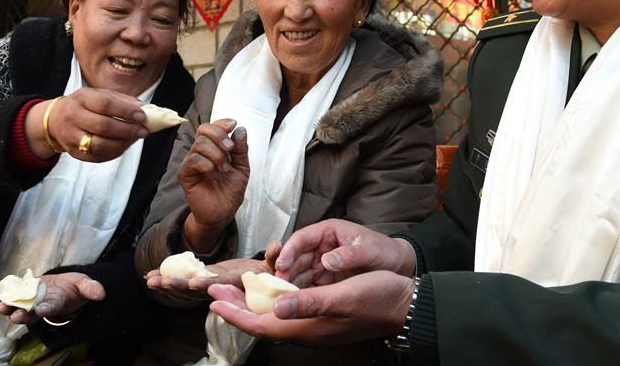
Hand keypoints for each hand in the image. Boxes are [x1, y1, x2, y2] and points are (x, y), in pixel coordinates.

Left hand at [0, 272, 104, 324]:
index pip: (51, 308)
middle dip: (21, 314)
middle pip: (29, 313)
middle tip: (15, 315)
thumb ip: (91, 288)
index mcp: (56, 303)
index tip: (41, 310)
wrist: (64, 287)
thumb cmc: (75, 288)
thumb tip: (101, 293)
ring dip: (6, 307)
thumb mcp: (85, 285)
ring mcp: (29, 300)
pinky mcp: (22, 292)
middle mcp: (41, 305)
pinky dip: (0, 295)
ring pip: (16, 307)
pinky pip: (9, 295)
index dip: (46, 310)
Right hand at [26, 88, 147, 162]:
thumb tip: (145, 109)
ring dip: (122, 144)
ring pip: (99, 145)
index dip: (125, 111)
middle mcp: (73, 117)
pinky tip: (124, 145)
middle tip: (143, 131)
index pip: (105, 104)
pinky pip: (97, 157)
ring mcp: (71, 137)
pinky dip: (114, 152)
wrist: (55, 120)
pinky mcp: (74, 152)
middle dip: (127, 130)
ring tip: (134, 138)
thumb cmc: (84, 105)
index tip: (142, 116)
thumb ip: (122, 101)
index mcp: (82, 99)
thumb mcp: (99, 95)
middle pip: (102, 126)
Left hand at [144, 241, 280, 302]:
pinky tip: (152, 275)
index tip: (194, 283)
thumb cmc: (269, 274)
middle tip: (161, 282)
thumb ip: (274, 256)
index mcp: (234, 283)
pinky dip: (168, 277)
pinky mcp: (204, 279)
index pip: (220, 285)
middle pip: (196, 290)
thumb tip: (278, 244)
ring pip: (186, 289)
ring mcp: (210, 285)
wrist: (263, 281)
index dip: (207, 284)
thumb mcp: (274, 265)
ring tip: (150, 280)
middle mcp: (219, 288)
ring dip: (168, 284)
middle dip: (178, 286)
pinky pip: (184, 281)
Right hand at [180, 119, 249, 251]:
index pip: (212, 127)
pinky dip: (207, 165)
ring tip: (224, 169)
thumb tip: (240, 129)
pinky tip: (213, 174)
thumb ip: (241, 150)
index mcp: (214, 148)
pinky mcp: (185, 175)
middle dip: (219, 136)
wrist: (223, 214)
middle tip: (230, 149)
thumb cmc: (230, 192)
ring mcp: (192, 163)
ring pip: (199, 144)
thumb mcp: (242, 168)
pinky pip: (193, 160)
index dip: (221, 123)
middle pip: (203, 130)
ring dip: (217, 155)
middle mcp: (201, 152)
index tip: (233, 125)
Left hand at [208, 271, 413, 345]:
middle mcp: (308, 330)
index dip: (235, 313)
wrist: (406, 305)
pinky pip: (290, 313)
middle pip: (263, 322)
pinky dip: (273, 301)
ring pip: (275, 318)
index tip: (213, 302)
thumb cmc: (378, 297)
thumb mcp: (344, 296)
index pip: (261, 324)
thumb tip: (277, 306)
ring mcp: (316, 325)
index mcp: (309, 327)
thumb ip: (310, 302)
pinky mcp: (324, 317)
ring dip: (253, 305)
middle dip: (237, 308)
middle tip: (216, 294)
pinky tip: (272, 289)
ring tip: (236, 291)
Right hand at [273, 219, 415, 286]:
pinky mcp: (326, 280)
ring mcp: (322, 264)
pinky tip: (295, 304)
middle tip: (278, 286)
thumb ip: (350, 254)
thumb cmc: (385, 252)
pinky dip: (300, 293)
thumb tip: (328, 260)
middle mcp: (322, 247)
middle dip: (285, 271)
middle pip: (296, 257)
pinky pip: (308, 285)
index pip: (302, 238)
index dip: (289, 250)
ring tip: (282, 298)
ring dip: (290, 284)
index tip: (282, 264)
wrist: (400, 268)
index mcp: (329, 232)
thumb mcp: (370, 251)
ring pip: (299, 273)